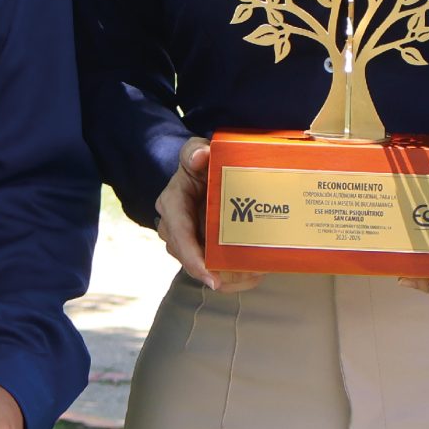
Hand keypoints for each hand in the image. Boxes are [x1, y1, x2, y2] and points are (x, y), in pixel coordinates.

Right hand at [155, 139, 259, 293]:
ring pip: (204, 268)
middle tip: (248, 276)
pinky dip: (233, 276)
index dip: (193, 258)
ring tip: (255, 275)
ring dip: (229, 277)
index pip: (179, 235)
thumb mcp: (194, 152)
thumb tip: (200, 155)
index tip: (211, 276)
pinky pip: (213, 269)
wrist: (200, 171)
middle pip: (192, 258)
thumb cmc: (199, 163)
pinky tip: (254, 274)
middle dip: (218, 272)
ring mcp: (187, 240)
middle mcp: (175, 227)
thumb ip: (194, 151)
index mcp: (173, 204)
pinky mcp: (200, 248)